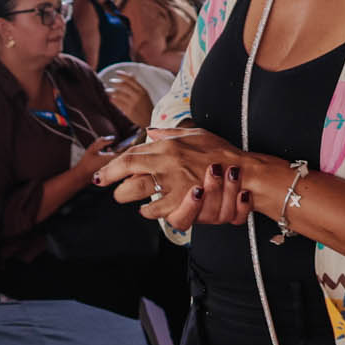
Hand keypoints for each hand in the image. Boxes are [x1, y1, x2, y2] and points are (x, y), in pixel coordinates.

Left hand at [94, 125, 246, 232]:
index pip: (130, 156)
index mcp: (167, 146)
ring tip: (130, 201)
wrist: (243, 170)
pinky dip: (150, 212)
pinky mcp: (182, 201)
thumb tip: (149, 132)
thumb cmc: (220, 151)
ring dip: (130, 199)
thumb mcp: (194, 134)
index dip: (111, 168)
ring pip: (138, 194)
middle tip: (111, 190)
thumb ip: (168, 134)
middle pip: (127, 174)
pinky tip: (149, 210)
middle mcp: (166, 163)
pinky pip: (157, 211)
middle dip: (114, 184)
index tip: (101, 176)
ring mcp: (173, 182)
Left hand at [105, 73, 152, 123]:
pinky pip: (118, 103)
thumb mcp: (144, 94)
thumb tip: (131, 74)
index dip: (123, 75)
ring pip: (119, 94)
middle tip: (111, 81)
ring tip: (108, 90)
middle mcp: (138, 96)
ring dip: (111, 91)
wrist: (150, 121)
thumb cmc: (146, 106)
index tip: (117, 72)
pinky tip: (111, 98)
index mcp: (142, 91)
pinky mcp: (129, 111)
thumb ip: (137, 85)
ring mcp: (133, 103)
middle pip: (123, 85)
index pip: (131, 80)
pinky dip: (113, 99)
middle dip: (116, 82)